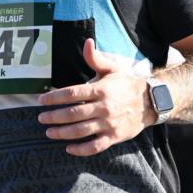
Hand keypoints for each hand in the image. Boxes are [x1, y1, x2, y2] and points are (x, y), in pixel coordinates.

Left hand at [37, 39, 155, 155]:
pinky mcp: (114, 137)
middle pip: (73, 114)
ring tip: (49, 132)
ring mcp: (109, 124)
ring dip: (62, 133)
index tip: (41, 101)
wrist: (151, 102)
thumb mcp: (112, 69)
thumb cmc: (126, 84)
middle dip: (54, 117)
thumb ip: (96, 59)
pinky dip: (81, 150)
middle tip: (41, 118)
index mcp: (101, 89)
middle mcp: (104, 107)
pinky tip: (69, 148)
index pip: (72, 93)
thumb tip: (87, 43)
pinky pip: (95, 146)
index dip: (54, 98)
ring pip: (81, 131)